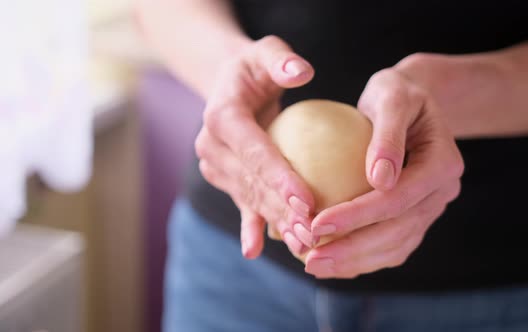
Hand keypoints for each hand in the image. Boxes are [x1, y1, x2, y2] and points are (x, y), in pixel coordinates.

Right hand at [195, 36, 316, 258]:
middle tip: (313, 231)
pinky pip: (241, 203)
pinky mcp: (226, 178)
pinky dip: (250, 226)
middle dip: (282, 209)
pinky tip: (254, 250)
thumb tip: (302, 72)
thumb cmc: (255, 66)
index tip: (306, 200)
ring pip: (250, 198)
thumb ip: (281, 60)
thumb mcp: (267, 51)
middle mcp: (211, 144)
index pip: (253, 150)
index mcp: (221, 115)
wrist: (228, 84)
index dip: (278, 177)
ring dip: (276, 222)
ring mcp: (216, 166)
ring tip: (303, 243)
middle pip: (252, 182)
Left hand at [305, 54, 463, 277]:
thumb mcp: (392, 96)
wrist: (411, 102)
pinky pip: (391, 245)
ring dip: (355, 261)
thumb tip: (380, 179)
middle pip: (398, 231)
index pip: (398, 199)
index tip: (317, 223)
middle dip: (352, 249)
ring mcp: (430, 207)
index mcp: (443, 163)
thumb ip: (388, 134)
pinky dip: (362, 257)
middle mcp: (442, 192)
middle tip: (310, 259)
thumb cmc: (395, 93)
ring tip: (314, 266)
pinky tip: (331, 261)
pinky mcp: (416, 215)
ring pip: (396, 246)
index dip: (358, 215)